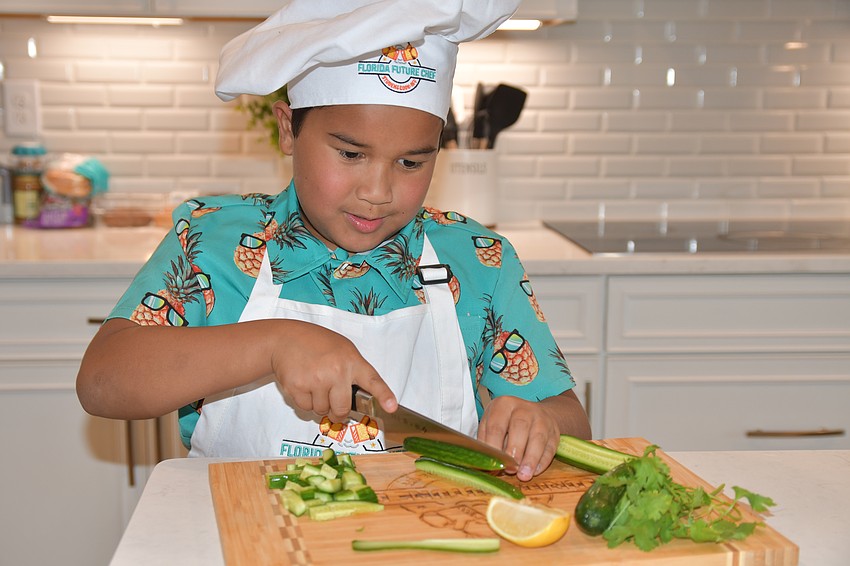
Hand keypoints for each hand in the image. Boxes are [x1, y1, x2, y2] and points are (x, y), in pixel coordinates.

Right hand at [269, 321, 396, 421]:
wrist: (286, 339)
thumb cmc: (317, 344)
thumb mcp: (343, 350)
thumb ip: (353, 372)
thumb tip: (360, 400)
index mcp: (352, 361)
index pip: (372, 381)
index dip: (384, 396)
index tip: (392, 407)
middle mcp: (336, 371)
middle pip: (342, 409)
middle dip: (338, 413)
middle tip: (334, 407)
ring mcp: (316, 380)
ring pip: (322, 410)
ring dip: (319, 404)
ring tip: (314, 384)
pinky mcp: (297, 387)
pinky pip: (305, 408)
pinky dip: (304, 402)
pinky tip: (303, 384)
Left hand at [477, 395, 560, 481]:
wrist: (536, 414)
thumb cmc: (507, 423)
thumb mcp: (492, 423)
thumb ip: (487, 441)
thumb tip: (486, 464)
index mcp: (503, 404)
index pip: (496, 425)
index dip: (493, 446)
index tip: (492, 464)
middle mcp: (523, 408)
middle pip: (519, 427)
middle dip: (514, 450)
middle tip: (509, 469)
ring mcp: (541, 419)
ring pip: (537, 438)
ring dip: (530, 459)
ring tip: (523, 475)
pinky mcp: (554, 431)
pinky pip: (550, 447)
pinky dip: (542, 461)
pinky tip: (535, 472)